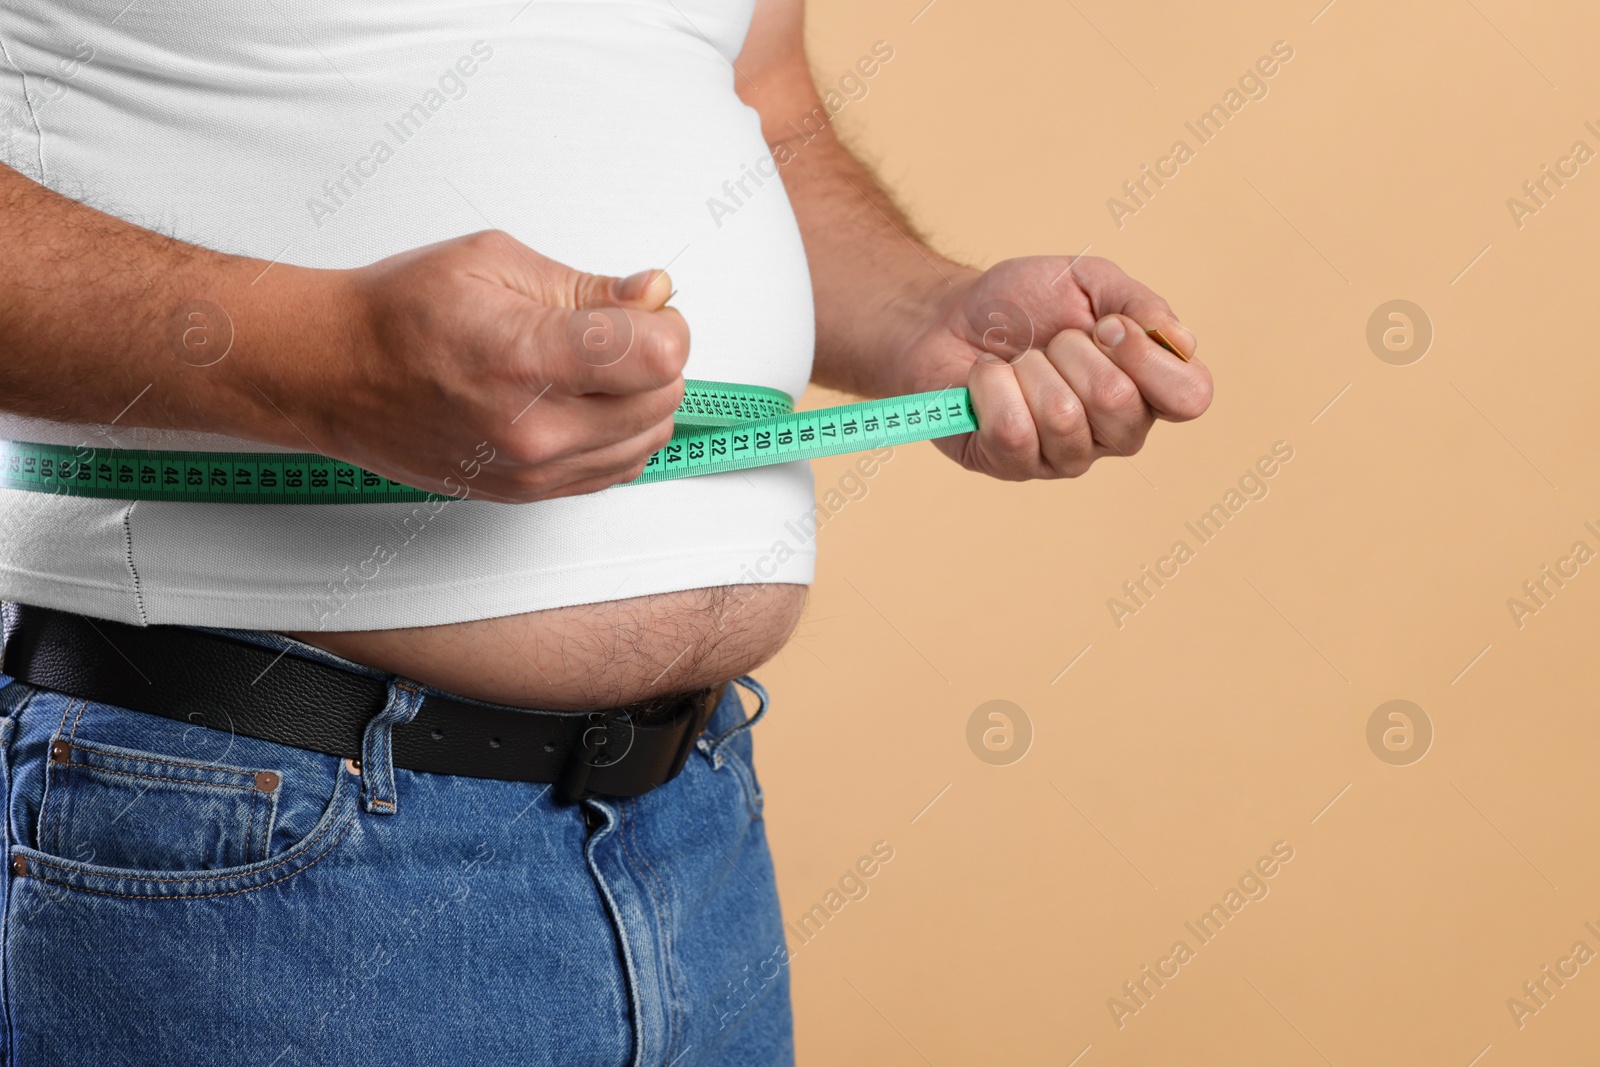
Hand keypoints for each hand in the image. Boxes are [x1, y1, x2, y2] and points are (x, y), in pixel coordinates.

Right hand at [283, 230, 688, 502]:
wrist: (336, 373)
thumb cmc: (402, 313)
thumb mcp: (496, 261)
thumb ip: (588, 286)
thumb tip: (655, 292)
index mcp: (526, 357)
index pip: (659, 356)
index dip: (665, 322)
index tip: (641, 308)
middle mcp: (536, 428)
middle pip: (664, 399)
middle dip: (655, 356)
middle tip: (611, 329)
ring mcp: (534, 471)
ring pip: (650, 438)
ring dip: (642, 398)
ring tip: (591, 366)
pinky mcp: (530, 494)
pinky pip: (619, 469)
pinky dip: (621, 433)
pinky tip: (584, 401)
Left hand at [901, 255, 1212, 479]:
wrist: (948, 315)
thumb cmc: (1024, 303)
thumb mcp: (1087, 281)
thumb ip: (1138, 302)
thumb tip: (1178, 339)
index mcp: (1147, 387)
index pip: (1191, 398)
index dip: (1148, 358)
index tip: (1105, 325)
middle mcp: (1115, 431)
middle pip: (1120, 404)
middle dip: (1072, 352)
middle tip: (1049, 341)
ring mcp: (1065, 456)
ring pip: (1063, 418)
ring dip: (1029, 369)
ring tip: (1017, 360)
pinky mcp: (1011, 465)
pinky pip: (1012, 431)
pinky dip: (990, 386)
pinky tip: (987, 379)